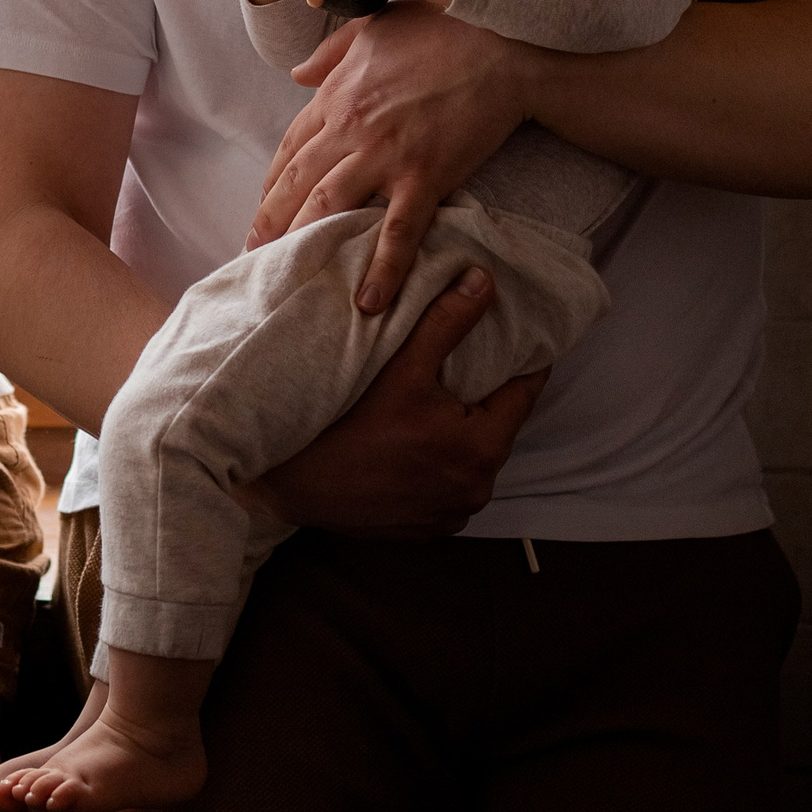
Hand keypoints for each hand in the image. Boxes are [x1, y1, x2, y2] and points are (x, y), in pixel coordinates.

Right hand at [234, 267, 544, 537]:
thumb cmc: (344, 426)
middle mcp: (476, 489)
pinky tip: (413, 447)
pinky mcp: (428, 530)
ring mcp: (452, 514)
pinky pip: (449, 488)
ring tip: (435, 406)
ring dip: (461, 435)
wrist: (288, 486)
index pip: (523, 393)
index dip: (519, 362)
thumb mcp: (401, 367)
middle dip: (484, 398)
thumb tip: (484, 282)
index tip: (514, 339)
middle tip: (465, 365)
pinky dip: (439, 467)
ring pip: (472, 460)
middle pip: (496, 428)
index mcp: (480, 448)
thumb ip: (447, 323)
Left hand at [249, 2, 527, 311]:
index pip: (289, 148)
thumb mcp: (373, 27)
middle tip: (253, 258)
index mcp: (336, 95)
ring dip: (305, 246)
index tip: (261, 211)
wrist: (504, 42)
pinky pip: (398, 230)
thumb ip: (330, 53)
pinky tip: (370, 301)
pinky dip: (382, 268)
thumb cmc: (443, 29)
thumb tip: (297, 73)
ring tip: (289, 281)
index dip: (270, 184)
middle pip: (295, 183)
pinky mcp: (426, 176)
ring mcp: (385, 155)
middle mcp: (350, 128)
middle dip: (269, 223)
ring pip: (328, 208)